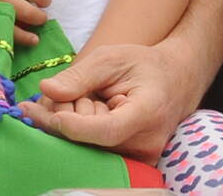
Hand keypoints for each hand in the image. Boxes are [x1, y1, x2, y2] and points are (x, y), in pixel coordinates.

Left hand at [20, 41, 194, 161]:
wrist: (175, 82)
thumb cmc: (142, 65)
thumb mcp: (111, 58)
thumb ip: (80, 75)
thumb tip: (47, 89)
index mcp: (146, 113)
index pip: (106, 130)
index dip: (75, 125)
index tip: (48, 112)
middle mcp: (145, 144)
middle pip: (90, 141)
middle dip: (64, 115)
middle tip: (62, 90)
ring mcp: (139, 158)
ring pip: (87, 148)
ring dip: (72, 122)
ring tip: (85, 97)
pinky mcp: (130, 164)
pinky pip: (94, 152)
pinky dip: (80, 131)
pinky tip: (86, 111)